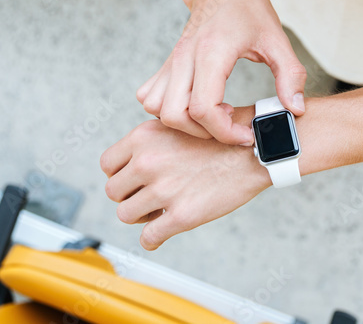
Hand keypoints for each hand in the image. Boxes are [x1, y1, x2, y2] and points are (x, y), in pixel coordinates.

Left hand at [100, 113, 270, 249]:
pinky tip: (162, 232)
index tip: (134, 179)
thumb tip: (133, 159)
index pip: (107, 164)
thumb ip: (152, 139)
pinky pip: (149, 238)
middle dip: (130, 196)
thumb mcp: (180, 122)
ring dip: (141, 216)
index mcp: (144, 136)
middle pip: (113, 191)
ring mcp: (163, 190)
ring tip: (159, 210)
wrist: (255, 151)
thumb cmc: (223, 136)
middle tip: (149, 196)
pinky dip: (152, 240)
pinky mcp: (181, 215)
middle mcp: (148, 161)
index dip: (120, 174)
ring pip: (126, 215)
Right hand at [137, 0, 306, 144]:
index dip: (224, 132)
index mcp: (212, 53)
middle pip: (174, 115)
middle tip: (231, 123)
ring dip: (183, 122)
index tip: (246, 133)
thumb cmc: (247, 8)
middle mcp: (184, 58)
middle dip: (203, 132)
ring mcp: (172, 61)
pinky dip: (168, 109)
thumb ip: (290, 75)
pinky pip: (151, 97)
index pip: (203, 109)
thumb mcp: (277, 39)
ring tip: (215, 113)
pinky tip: (197, 103)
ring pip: (157, 108)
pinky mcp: (167, 65)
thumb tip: (295, 108)